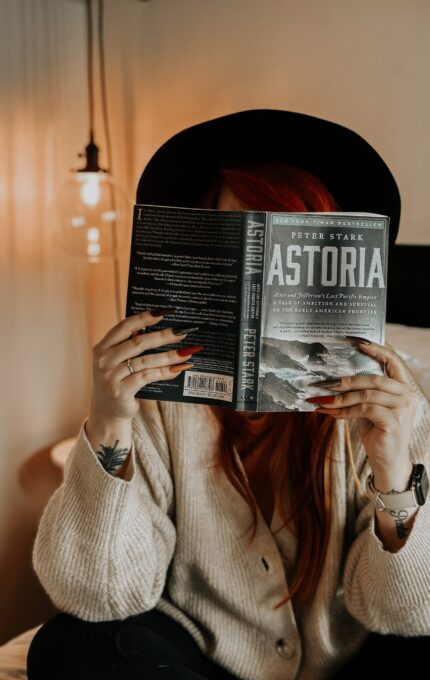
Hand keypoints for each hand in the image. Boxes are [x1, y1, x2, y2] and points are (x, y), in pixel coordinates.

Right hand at [90, 310, 201, 421]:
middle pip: (138, 342)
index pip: (124, 327)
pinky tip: (178, 369)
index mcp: (102, 347)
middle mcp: (104, 360)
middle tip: (182, 332)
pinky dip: (165, 372)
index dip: (144, 318)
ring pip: (145, 361)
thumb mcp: (117, 361)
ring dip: (169, 356)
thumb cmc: (118, 381)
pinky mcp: (121, 391)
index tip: (164, 312)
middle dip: (163, 336)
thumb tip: (162, 331)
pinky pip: (148, 377)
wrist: (107, 412)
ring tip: (186, 352)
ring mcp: (111, 376)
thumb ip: (130, 346)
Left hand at [306, 341, 418, 483]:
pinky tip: (330, 413)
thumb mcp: (371, 407)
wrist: (388, 462)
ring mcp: (403, 409)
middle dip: (346, 380)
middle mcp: (407, 395)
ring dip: (339, 398)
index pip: (393, 361)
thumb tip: (336, 378)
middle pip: (373, 379)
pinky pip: (363, 409)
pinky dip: (343, 411)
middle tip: (324, 382)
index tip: (357, 342)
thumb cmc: (377, 431)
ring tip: (321, 401)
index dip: (376, 349)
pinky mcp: (393, 422)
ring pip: (365, 395)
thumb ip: (364, 391)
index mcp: (404, 388)